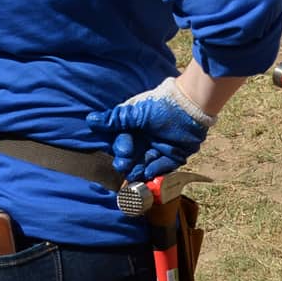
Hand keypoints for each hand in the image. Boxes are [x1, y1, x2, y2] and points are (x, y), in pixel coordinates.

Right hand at [86, 77, 214, 180]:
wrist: (190, 106)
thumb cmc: (162, 105)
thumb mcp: (136, 112)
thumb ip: (115, 120)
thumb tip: (90, 120)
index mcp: (136, 127)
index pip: (124, 142)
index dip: (122, 148)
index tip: (125, 152)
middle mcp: (147, 138)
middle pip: (133, 156)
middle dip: (128, 163)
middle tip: (126, 166)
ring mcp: (160, 147)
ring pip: (146, 163)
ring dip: (139, 170)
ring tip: (136, 175)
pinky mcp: (174, 155)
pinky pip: (162, 167)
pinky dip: (155, 170)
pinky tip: (149, 173)